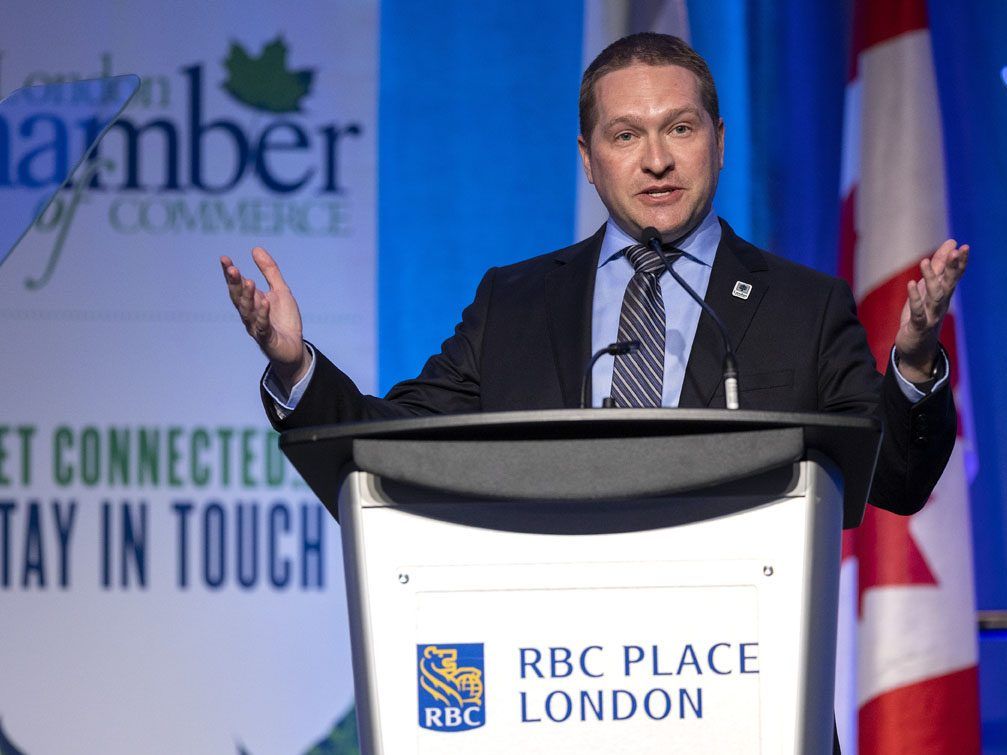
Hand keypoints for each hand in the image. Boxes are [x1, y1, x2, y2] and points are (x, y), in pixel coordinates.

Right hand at [221, 247, 309, 391]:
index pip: (237, 285)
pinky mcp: (267, 339)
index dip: (230, 273)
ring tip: (249, 281)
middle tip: (232, 268)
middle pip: (238, 297)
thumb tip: (255, 248)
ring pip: (247, 312)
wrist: (294, 348)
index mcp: (252, 301)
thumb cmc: (284, 320)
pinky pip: (263, 326)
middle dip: (234, 283)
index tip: (224, 258)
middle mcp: (250, 314)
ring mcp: (256, 327)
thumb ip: (269, 271)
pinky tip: (265, 302)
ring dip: (247, 297)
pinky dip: (263, 315)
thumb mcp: (281, 290)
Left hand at [894, 239, 968, 381]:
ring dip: (931, 278)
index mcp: (944, 294)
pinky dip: (915, 298)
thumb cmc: (923, 314)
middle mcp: (941, 304)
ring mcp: (931, 315)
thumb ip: (939, 266)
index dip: (960, 263)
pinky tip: (911, 284)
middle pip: (949, 284)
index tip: (964, 247)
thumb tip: (951, 242)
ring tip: (924, 262)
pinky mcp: (919, 326)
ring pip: (935, 296)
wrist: (916, 348)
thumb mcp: (929, 287)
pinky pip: (918, 311)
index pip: (955, 276)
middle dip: (953, 268)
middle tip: (955, 251)